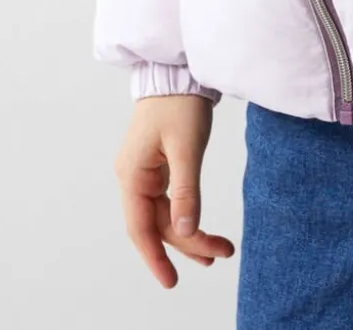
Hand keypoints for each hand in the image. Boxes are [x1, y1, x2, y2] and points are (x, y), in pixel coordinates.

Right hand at [114, 93, 235, 287]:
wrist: (178, 71)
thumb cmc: (179, 104)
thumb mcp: (186, 148)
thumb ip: (186, 191)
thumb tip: (186, 232)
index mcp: (132, 175)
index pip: (141, 228)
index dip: (155, 258)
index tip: (171, 282)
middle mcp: (133, 177)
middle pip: (158, 223)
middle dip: (188, 243)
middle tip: (220, 255)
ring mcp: (144, 172)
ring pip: (165, 214)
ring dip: (189, 232)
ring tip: (218, 250)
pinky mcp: (158, 165)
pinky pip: (169, 200)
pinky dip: (187, 214)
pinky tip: (201, 227)